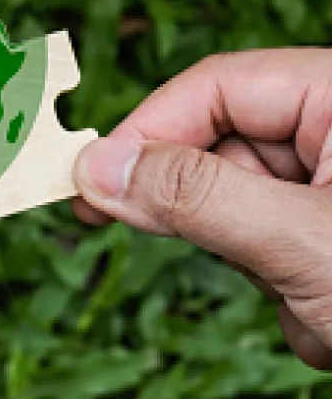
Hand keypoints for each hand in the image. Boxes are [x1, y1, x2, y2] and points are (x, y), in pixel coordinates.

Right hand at [74, 49, 331, 369]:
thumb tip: (96, 170)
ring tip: (320, 310)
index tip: (89, 182)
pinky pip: (277, 247)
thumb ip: (195, 198)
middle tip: (209, 257)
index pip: (215, 88)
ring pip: (247, 208)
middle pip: (224, 149)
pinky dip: (289, 293)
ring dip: (262, 270)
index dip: (146, 132)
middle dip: (218, 219)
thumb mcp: (306, 245)